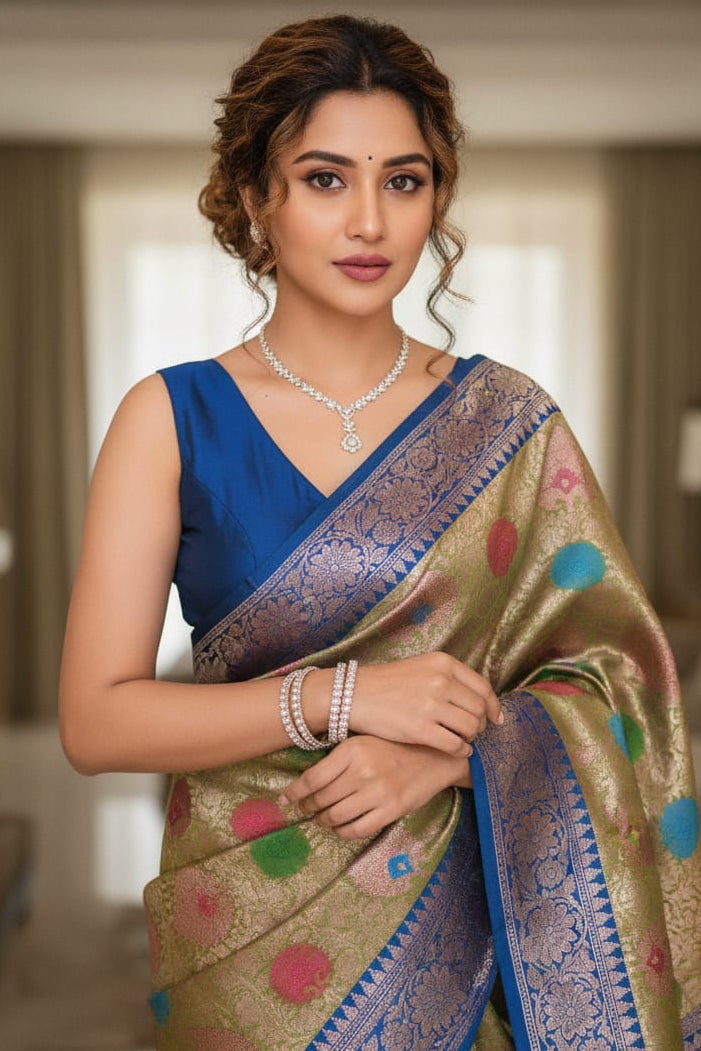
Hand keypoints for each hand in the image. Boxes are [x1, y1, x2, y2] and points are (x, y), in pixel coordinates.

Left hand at [278, 734, 471, 839]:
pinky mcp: (391, 810)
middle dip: (307, 807)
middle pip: (321, 799)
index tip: (285, 799)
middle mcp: (363, 771)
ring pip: (336, 817)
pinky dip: (343, 832)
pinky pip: (357, 830)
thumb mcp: (365, 741)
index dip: (294, 793)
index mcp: (352, 750)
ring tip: (322, 818)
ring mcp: (378, 793)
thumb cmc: (396, 745)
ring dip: (323, 820)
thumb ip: (339, 757)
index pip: (312, 778)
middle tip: (303, 809)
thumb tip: (306, 780)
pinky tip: (340, 827)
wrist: (435, 755)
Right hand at [349, 652, 501, 756]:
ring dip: (470, 738)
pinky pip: (455, 744)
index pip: (483, 688)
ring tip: (461, 739)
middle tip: (471, 732)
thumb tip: (481, 702)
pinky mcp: (420, 728)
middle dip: (480, 724)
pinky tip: (456, 750)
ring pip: (471, 728)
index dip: (493, 706)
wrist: (355, 694)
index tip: (496, 718)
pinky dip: (461, 750)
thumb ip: (450, 679)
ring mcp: (431, 705)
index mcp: (443, 663)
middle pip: (479, 710)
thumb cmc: (388, 683)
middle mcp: (441, 681)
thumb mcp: (422, 667)